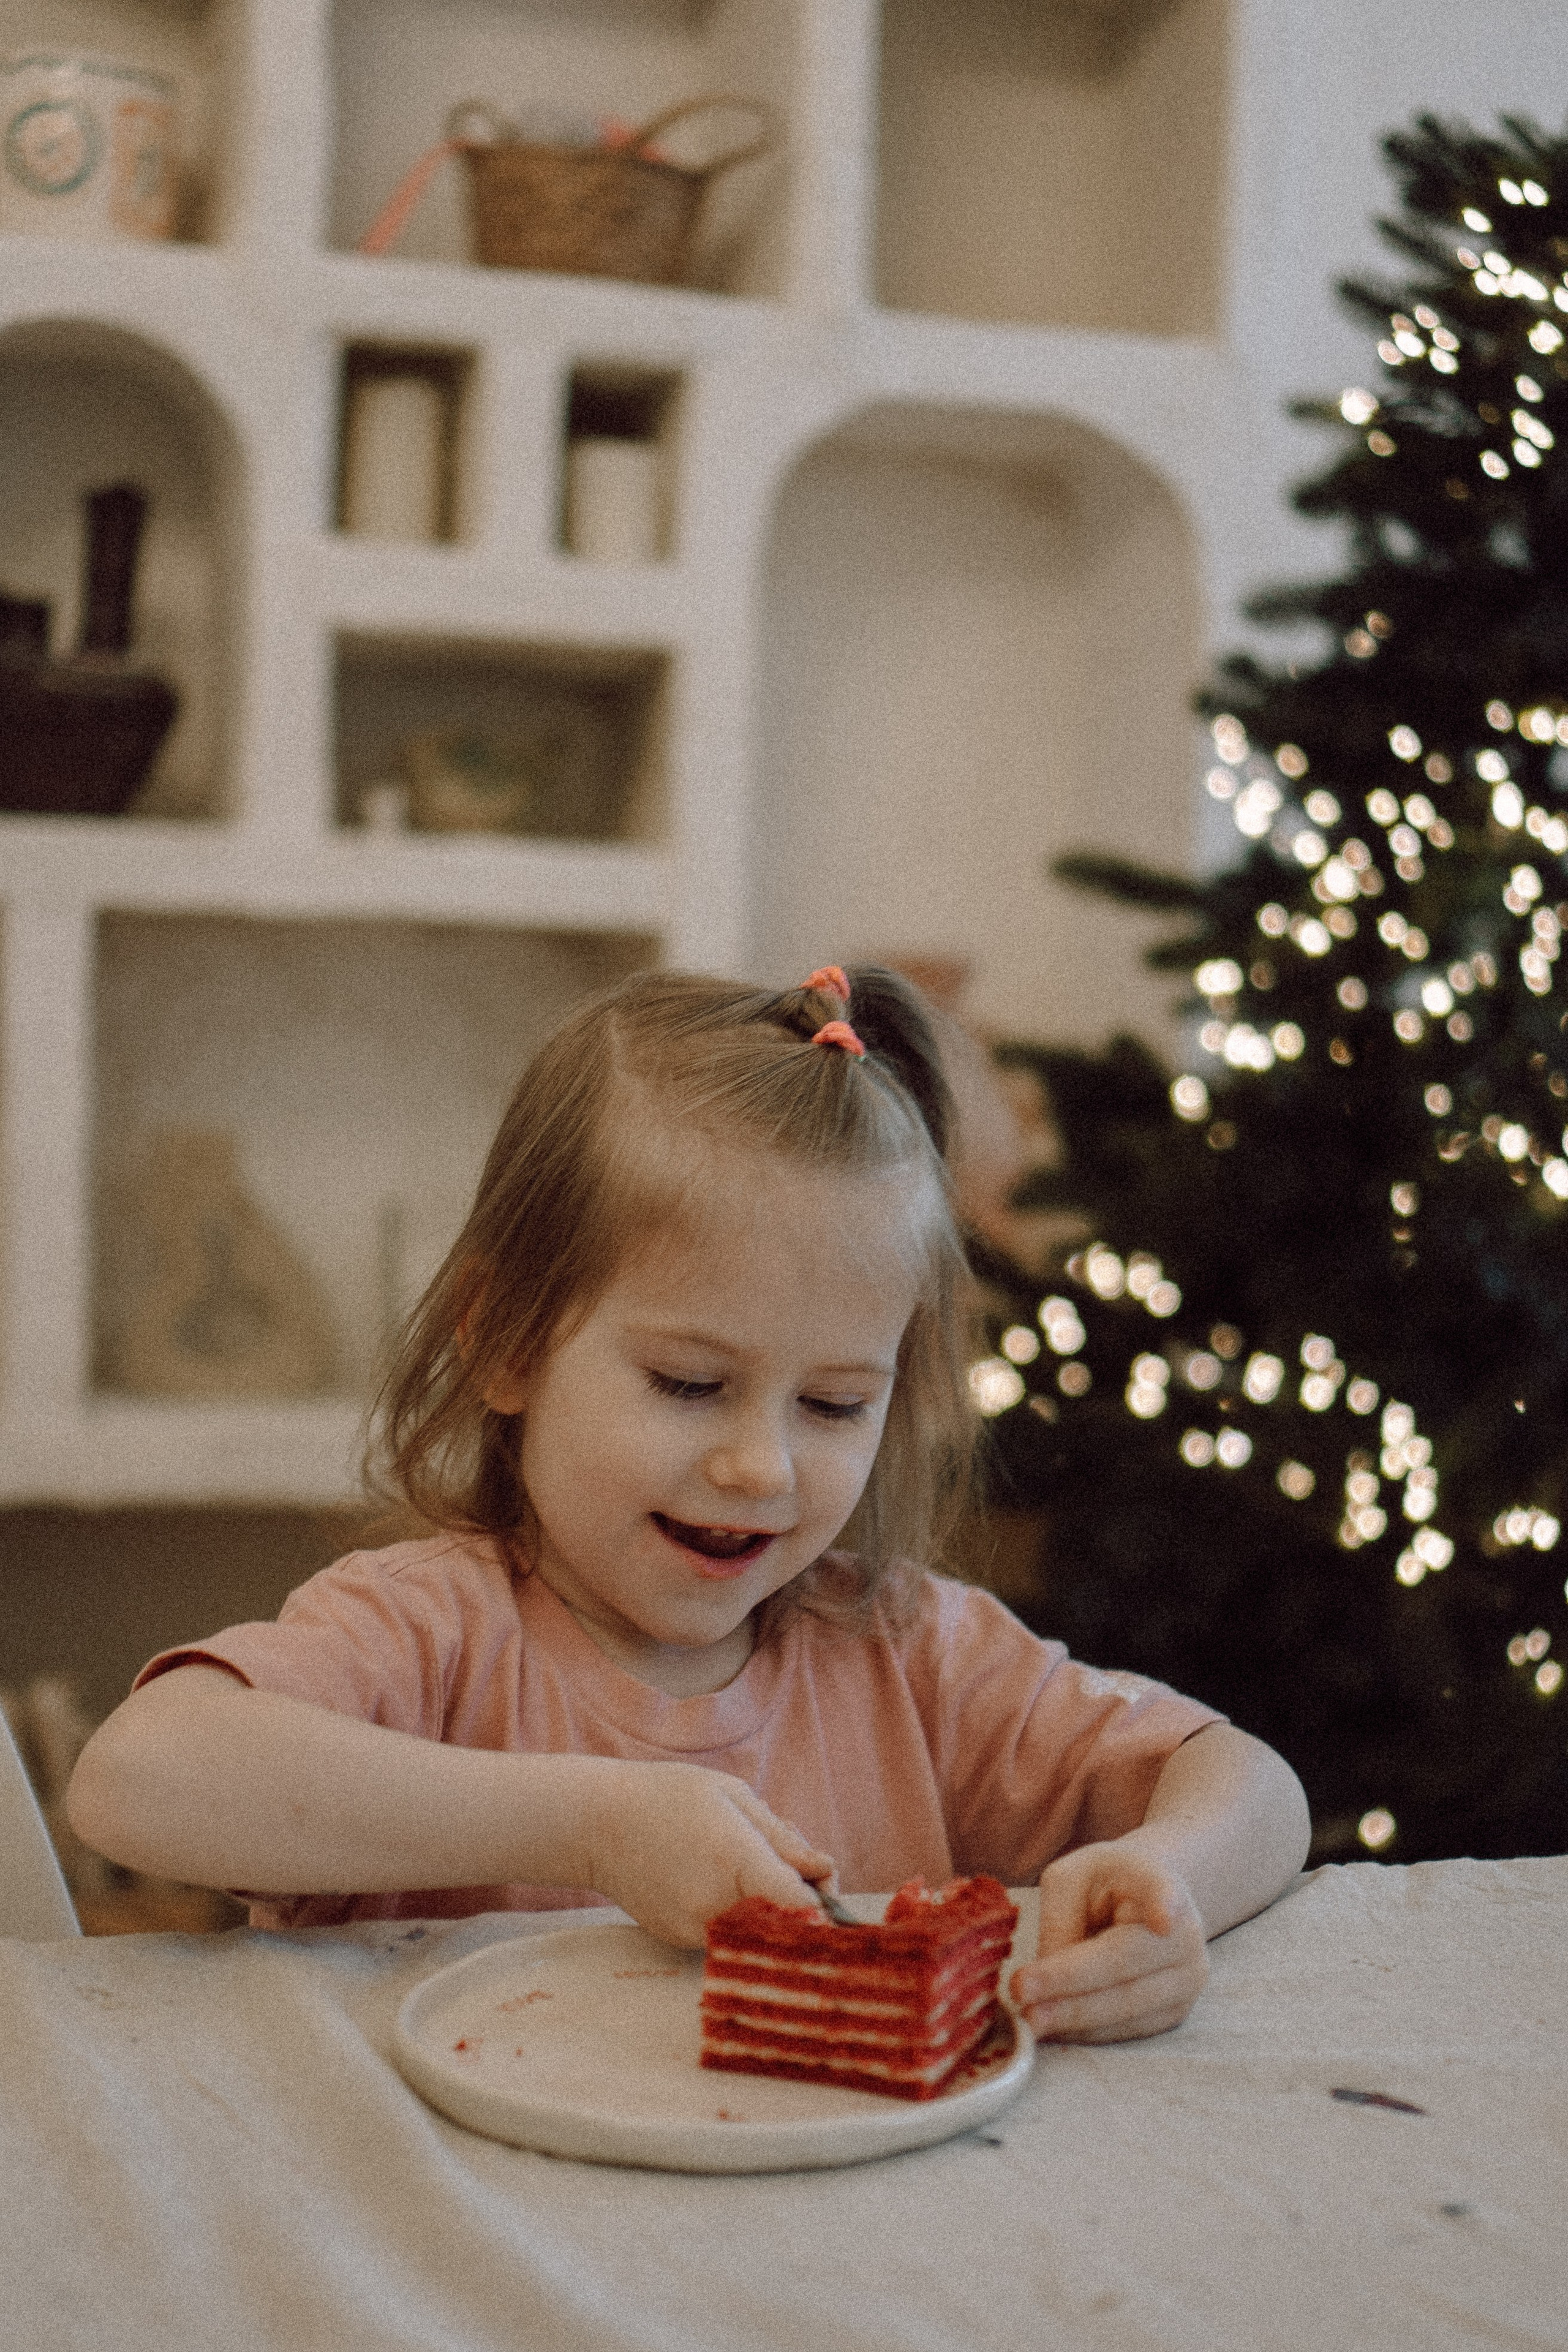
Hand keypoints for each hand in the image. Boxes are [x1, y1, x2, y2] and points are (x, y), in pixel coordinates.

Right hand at [584, 1760, 833, 1948]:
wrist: (595, 1824)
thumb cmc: (667, 1797)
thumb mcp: (732, 1796)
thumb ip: (782, 1838)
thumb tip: (824, 1870)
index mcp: (735, 1859)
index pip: (802, 1906)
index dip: (825, 1901)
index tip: (825, 1883)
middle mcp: (716, 1904)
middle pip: (787, 1924)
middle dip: (804, 1900)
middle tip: (796, 1865)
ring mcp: (695, 1929)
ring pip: (760, 1932)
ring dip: (773, 1907)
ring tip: (753, 1865)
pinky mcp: (681, 1941)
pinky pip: (731, 1934)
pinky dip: (742, 1913)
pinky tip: (722, 1880)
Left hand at [1009, 1842, 1208, 2043]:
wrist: (1144, 1903)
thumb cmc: (1102, 1884)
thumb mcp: (1070, 1878)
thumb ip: (1060, 1920)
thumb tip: (1045, 1978)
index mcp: (1161, 1883)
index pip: (1162, 1893)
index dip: (1163, 1906)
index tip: (1163, 1920)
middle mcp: (1187, 1935)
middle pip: (1127, 1967)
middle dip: (1072, 1989)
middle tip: (1021, 1997)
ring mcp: (1187, 1979)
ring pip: (1128, 2009)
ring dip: (1075, 2019)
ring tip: (1029, 2020)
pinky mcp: (1175, 2013)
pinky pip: (1129, 2029)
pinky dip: (1089, 2032)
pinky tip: (1054, 2027)